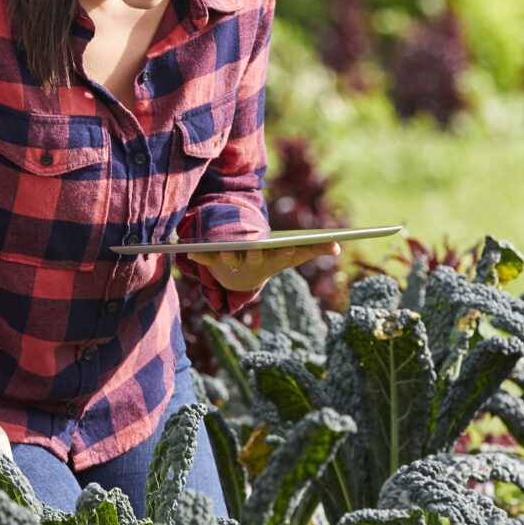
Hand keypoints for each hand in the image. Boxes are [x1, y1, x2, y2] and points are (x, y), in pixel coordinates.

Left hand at [196, 241, 342, 295]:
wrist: (240, 279)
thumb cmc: (271, 260)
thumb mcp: (293, 255)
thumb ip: (315, 249)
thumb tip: (338, 246)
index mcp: (272, 261)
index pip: (281, 257)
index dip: (284, 252)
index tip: (287, 247)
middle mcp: (252, 264)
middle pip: (255, 259)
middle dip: (256, 254)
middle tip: (257, 247)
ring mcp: (233, 264)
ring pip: (230, 259)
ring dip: (227, 255)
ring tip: (224, 248)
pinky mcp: (214, 262)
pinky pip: (204, 259)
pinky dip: (196, 256)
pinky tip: (185, 250)